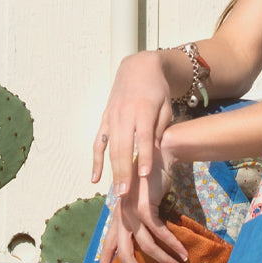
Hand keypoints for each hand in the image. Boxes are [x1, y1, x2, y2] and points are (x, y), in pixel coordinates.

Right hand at [92, 50, 176, 197]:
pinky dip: (96, 161)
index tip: (145, 176)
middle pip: (123, 147)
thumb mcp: (166, 107)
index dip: (144, 157)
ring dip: (112, 171)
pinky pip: (98, 143)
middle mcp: (124, 115)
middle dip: (124, 171)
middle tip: (126, 193)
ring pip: (110, 148)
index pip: (143, 137)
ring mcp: (111, 118)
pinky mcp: (104, 120)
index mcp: (143, 110)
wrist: (138, 69)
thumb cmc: (157, 90)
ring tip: (117, 191)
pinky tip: (95, 178)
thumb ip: (159, 130)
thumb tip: (155, 155)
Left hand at [96, 135, 187, 262]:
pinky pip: (159, 232)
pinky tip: (183, 252)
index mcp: (118, 216)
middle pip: (123, 252)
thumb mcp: (143, 203)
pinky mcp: (146, 206)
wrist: (160, 155)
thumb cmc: (153, 180)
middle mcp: (121, 215)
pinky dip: (172, 244)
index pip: (108, 245)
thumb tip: (146, 241)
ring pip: (145, 245)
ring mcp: (132, 211)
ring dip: (163, 259)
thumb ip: (140, 221)